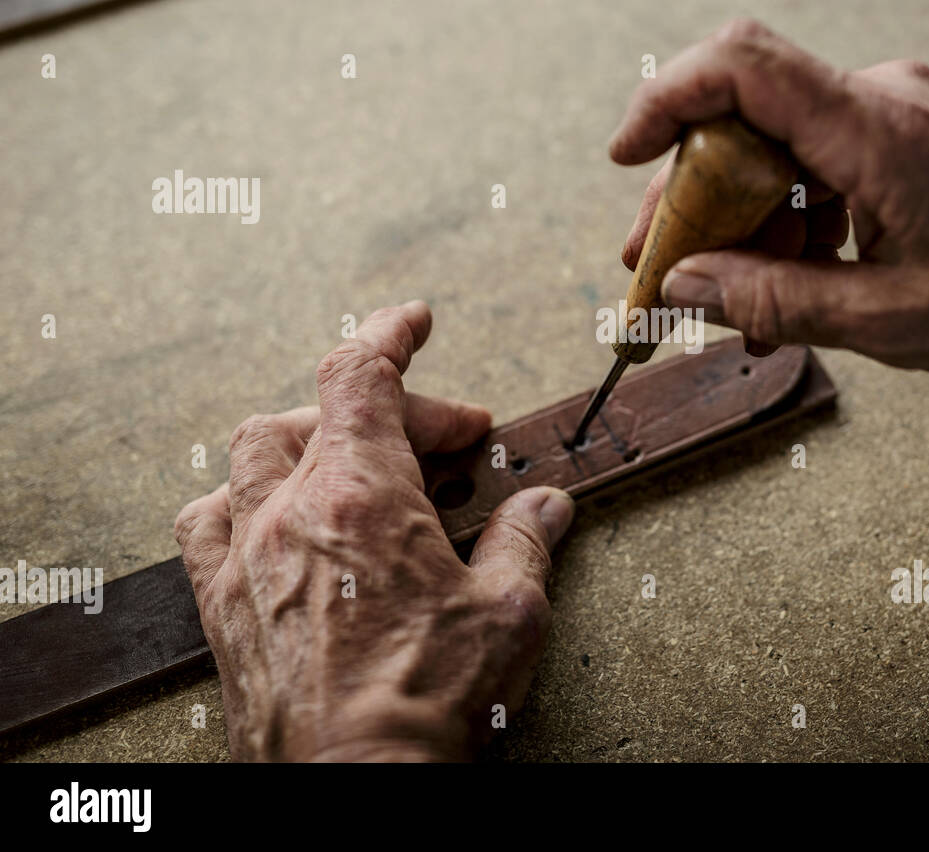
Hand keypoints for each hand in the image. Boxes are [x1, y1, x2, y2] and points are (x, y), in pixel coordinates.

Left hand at [174, 301, 573, 761]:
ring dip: (310, 439)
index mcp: (363, 496)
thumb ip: (525, 541)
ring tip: (357, 464)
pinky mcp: (221, 610)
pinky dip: (239, 499)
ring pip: (253, 454)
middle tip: (449, 444)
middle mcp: (290, 513)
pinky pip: (204, 524)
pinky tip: (272, 517)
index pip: (363, 373)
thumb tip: (544, 506)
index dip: (392, 334)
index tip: (415, 320)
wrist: (356, 789)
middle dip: (394, 410)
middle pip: (324, 413)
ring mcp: (245, 559)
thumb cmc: (426, 704)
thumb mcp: (509, 613)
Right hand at [612, 19, 928, 368]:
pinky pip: (830, 160)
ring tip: (738, 303)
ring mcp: (901, 109)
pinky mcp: (915, 130)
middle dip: (693, 197)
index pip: (740, 66)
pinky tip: (798, 281)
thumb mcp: (893, 318)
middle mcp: (882, 100)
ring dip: (749, 220)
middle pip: (747, 121)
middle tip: (662, 269)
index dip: (664, 98)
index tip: (625, 155)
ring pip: (786, 148)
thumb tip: (685, 285)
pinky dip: (800, 216)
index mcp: (873, 133)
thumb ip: (777, 302)